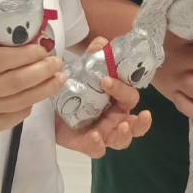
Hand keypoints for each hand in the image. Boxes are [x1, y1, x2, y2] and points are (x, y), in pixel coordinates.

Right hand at [0, 22, 64, 138]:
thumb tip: (3, 11)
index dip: (23, 54)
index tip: (42, 48)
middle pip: (14, 82)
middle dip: (41, 71)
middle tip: (57, 61)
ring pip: (19, 101)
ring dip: (44, 89)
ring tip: (60, 78)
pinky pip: (15, 116)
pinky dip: (29, 104)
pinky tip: (39, 93)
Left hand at [54, 37, 153, 157]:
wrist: (51, 108)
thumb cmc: (76, 91)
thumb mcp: (83, 72)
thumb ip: (93, 57)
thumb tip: (103, 42)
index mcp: (118, 102)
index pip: (130, 97)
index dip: (122, 89)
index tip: (106, 80)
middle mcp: (115, 119)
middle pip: (136, 126)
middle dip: (141, 123)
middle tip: (142, 115)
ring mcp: (103, 134)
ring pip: (122, 141)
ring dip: (125, 135)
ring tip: (121, 127)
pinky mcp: (87, 145)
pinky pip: (98, 150)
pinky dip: (97, 145)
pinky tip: (94, 136)